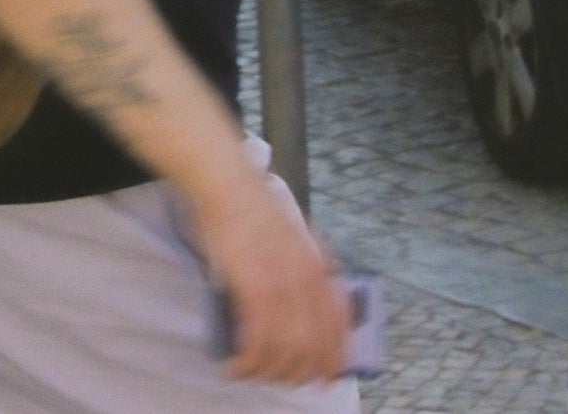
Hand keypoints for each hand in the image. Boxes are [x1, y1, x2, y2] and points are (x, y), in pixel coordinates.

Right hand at [195, 169, 348, 383]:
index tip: (323, 381)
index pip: (339, 328)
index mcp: (322, 268)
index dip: (334, 360)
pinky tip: (235, 367)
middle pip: (314, 348)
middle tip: (275, 378)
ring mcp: (284, 286)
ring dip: (267, 373)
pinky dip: (247, 363)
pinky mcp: (255, 289)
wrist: (229, 185)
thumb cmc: (254, 209)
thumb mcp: (294, 239)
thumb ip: (303, 271)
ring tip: (248, 373)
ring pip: (287, 353)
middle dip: (296, 374)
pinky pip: (258, 342)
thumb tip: (301, 309)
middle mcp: (309, 281)